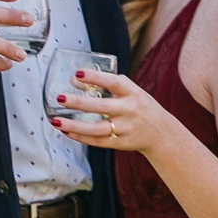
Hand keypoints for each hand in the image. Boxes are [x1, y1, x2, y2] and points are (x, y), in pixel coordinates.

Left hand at [51, 68, 170, 151]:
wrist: (160, 133)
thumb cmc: (140, 106)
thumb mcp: (130, 91)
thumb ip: (105, 85)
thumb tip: (74, 79)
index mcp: (133, 93)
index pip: (114, 83)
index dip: (96, 78)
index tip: (78, 74)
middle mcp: (130, 110)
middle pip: (102, 107)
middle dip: (80, 103)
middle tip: (60, 98)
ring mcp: (125, 129)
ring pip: (97, 129)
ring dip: (75, 125)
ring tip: (56, 121)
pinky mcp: (120, 143)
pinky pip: (97, 141)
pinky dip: (80, 137)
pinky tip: (66, 131)